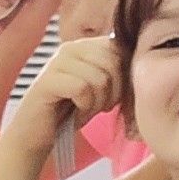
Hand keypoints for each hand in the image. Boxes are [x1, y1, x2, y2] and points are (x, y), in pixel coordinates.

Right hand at [8, 29, 120, 152]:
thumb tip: (141, 62)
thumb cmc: (72, 111)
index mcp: (84, 45)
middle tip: (99, 106)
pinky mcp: (46, 81)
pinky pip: (82, 89)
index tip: (112, 96)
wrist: (38, 134)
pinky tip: (75, 111)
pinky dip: (85, 106)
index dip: (124, 76)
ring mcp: (56, 62)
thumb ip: (117, 71)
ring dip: (98, 102)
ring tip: (86, 109)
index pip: (120, 48)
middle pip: (113, 62)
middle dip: (113, 91)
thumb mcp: (101, 88)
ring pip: (100, 77)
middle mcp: (70, 48)